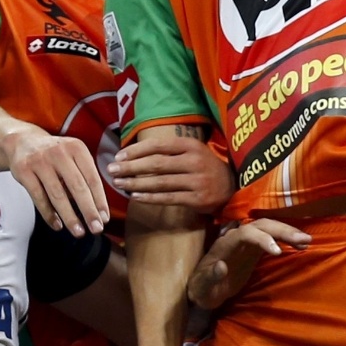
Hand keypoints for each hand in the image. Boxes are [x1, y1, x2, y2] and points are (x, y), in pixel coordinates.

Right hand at [7, 126, 107, 236]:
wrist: (23, 141)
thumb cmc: (55, 155)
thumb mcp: (73, 157)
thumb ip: (85, 177)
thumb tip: (99, 211)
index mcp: (76, 148)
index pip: (92, 178)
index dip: (100, 200)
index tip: (105, 219)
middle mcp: (59, 152)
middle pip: (77, 187)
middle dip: (88, 211)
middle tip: (96, 229)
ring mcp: (40, 161)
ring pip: (57, 194)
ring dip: (70, 216)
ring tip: (79, 232)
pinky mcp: (23, 170)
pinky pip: (38, 197)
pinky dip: (49, 214)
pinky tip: (57, 225)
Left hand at [109, 135, 235, 212]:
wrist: (233, 187)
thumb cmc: (205, 167)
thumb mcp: (193, 151)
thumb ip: (170, 151)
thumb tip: (135, 153)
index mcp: (191, 146)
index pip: (158, 146)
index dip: (136, 150)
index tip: (119, 155)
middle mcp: (194, 162)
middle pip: (156, 164)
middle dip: (131, 167)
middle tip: (111, 169)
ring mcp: (196, 181)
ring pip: (160, 182)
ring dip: (136, 183)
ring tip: (119, 183)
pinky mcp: (197, 200)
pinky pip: (168, 198)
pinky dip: (150, 198)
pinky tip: (135, 196)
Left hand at [188, 219, 310, 309]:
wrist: (204, 289)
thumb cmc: (202, 289)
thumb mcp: (203, 287)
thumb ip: (210, 277)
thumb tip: (221, 266)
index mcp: (225, 245)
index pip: (245, 233)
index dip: (262, 238)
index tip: (277, 252)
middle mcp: (237, 238)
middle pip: (261, 226)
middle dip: (281, 230)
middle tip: (304, 239)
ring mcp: (247, 243)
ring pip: (268, 229)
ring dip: (287, 232)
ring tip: (307, 240)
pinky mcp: (254, 250)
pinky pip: (272, 239)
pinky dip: (286, 240)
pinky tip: (301, 245)